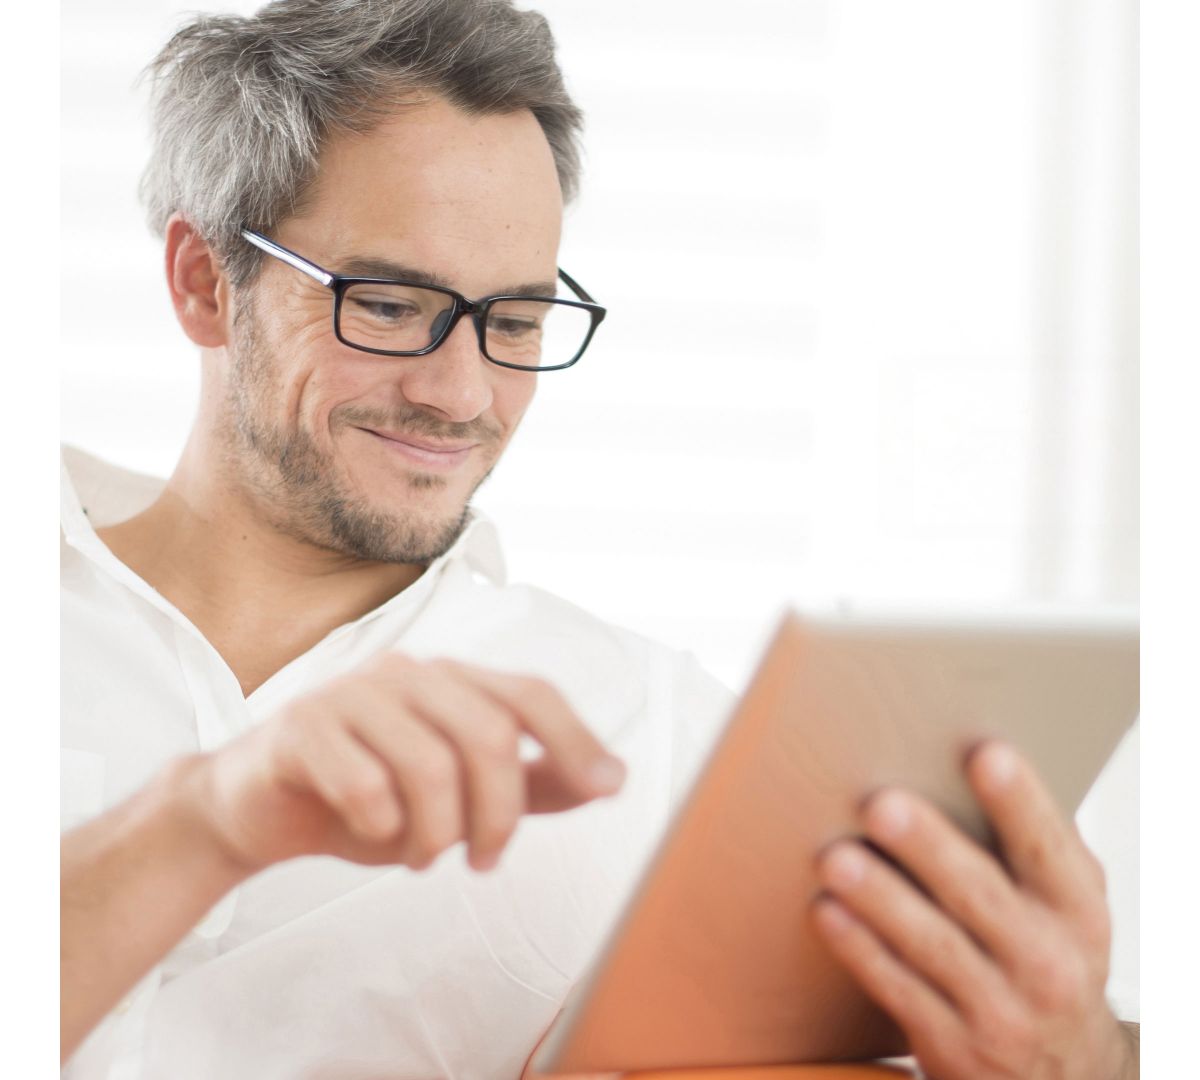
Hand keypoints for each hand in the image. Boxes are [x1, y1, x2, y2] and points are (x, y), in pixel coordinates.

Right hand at [187, 653, 625, 873]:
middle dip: (499, 813)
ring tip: (424, 857)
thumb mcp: (460, 795)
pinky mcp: (303, 726)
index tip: (608, 788)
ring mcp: (351, 693)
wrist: (257, 806)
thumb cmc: (367, 794)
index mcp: (450, 680)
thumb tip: (609, 779)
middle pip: (488, 734)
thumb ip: (530, 784)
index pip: (530, 693)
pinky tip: (375, 834)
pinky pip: (364, 783)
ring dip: (438, 833)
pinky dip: (381, 827)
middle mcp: (407, 674)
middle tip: (486, 860)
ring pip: (430, 763)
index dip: (575, 738)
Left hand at [810, 741, 1136, 1079]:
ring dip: (880, 899)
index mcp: (1077, 911)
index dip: (1022, 803)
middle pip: (981, 894)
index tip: (987, 753)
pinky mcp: (955, 1046)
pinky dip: (860, 949)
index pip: (1049, 848)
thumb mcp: (1064, 905)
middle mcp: (1048, 962)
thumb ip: (1030, 846)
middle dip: (930, 848)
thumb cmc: (1045, 954)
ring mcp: (1002, 1010)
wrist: (1065, 1076)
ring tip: (836, 857)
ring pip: (933, 946)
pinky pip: (899, 990)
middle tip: (881, 804)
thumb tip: (965, 761)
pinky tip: (827, 912)